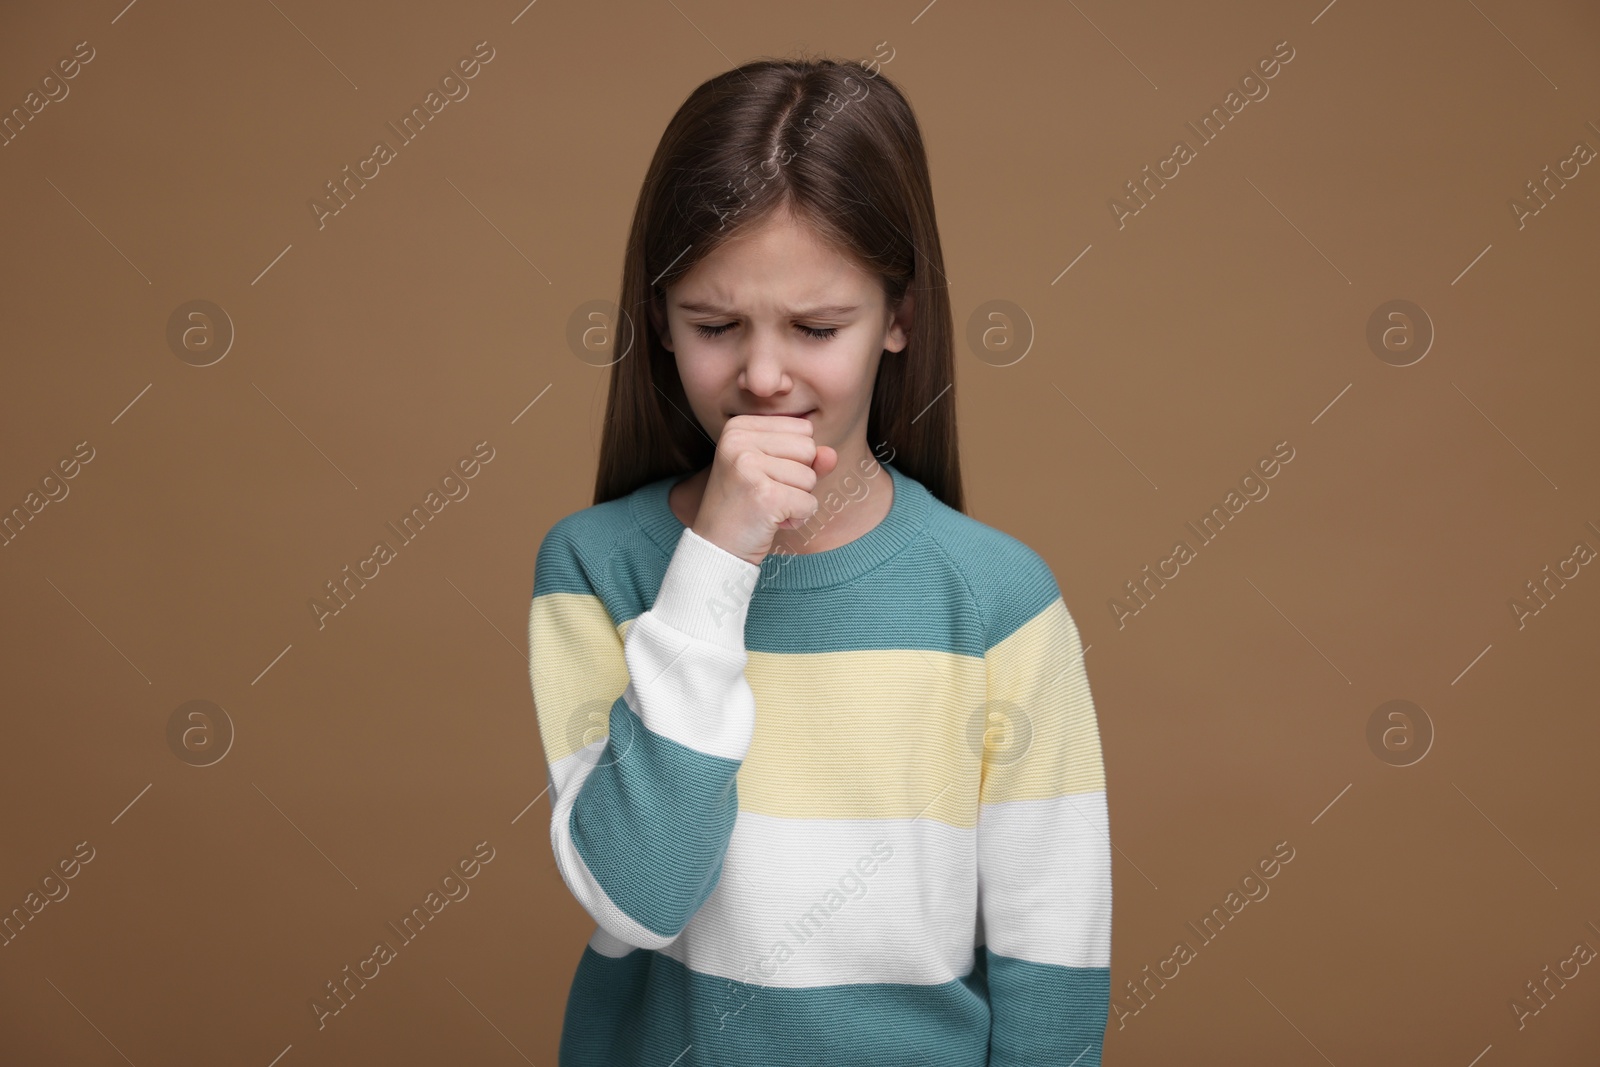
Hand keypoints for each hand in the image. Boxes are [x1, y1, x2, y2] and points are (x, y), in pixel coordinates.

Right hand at [691, 415, 838, 565]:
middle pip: (808, 448)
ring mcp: (749, 466)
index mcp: (739, 427)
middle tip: (767, 494)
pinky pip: (809, 503)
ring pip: (810, 477)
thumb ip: (805, 458)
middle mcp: (739, 441)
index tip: (765, 477)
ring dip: (797, 500)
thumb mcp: (773, 472)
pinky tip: (772, 522)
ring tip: (767, 508)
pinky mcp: (764, 496)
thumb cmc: (745, 507)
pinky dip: (798, 518)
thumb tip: (831, 454)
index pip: (803, 428)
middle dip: (799, 478)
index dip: (795, 458)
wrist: (716, 548)